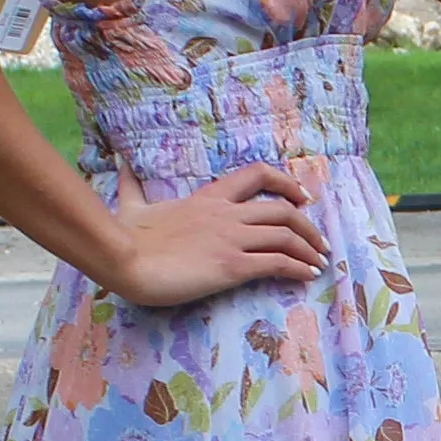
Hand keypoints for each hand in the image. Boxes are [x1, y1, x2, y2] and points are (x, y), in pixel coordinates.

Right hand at [106, 158, 327, 306]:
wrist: (123, 259)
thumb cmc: (128, 236)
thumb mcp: (133, 204)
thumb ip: (132, 185)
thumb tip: (120, 164)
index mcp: (209, 197)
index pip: (257, 175)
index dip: (286, 183)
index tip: (302, 198)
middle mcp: (227, 214)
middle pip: (283, 209)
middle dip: (308, 226)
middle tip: (320, 242)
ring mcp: (231, 239)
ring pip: (286, 235)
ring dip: (310, 249)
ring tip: (320, 263)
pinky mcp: (231, 267)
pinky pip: (277, 263)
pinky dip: (299, 268)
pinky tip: (308, 276)